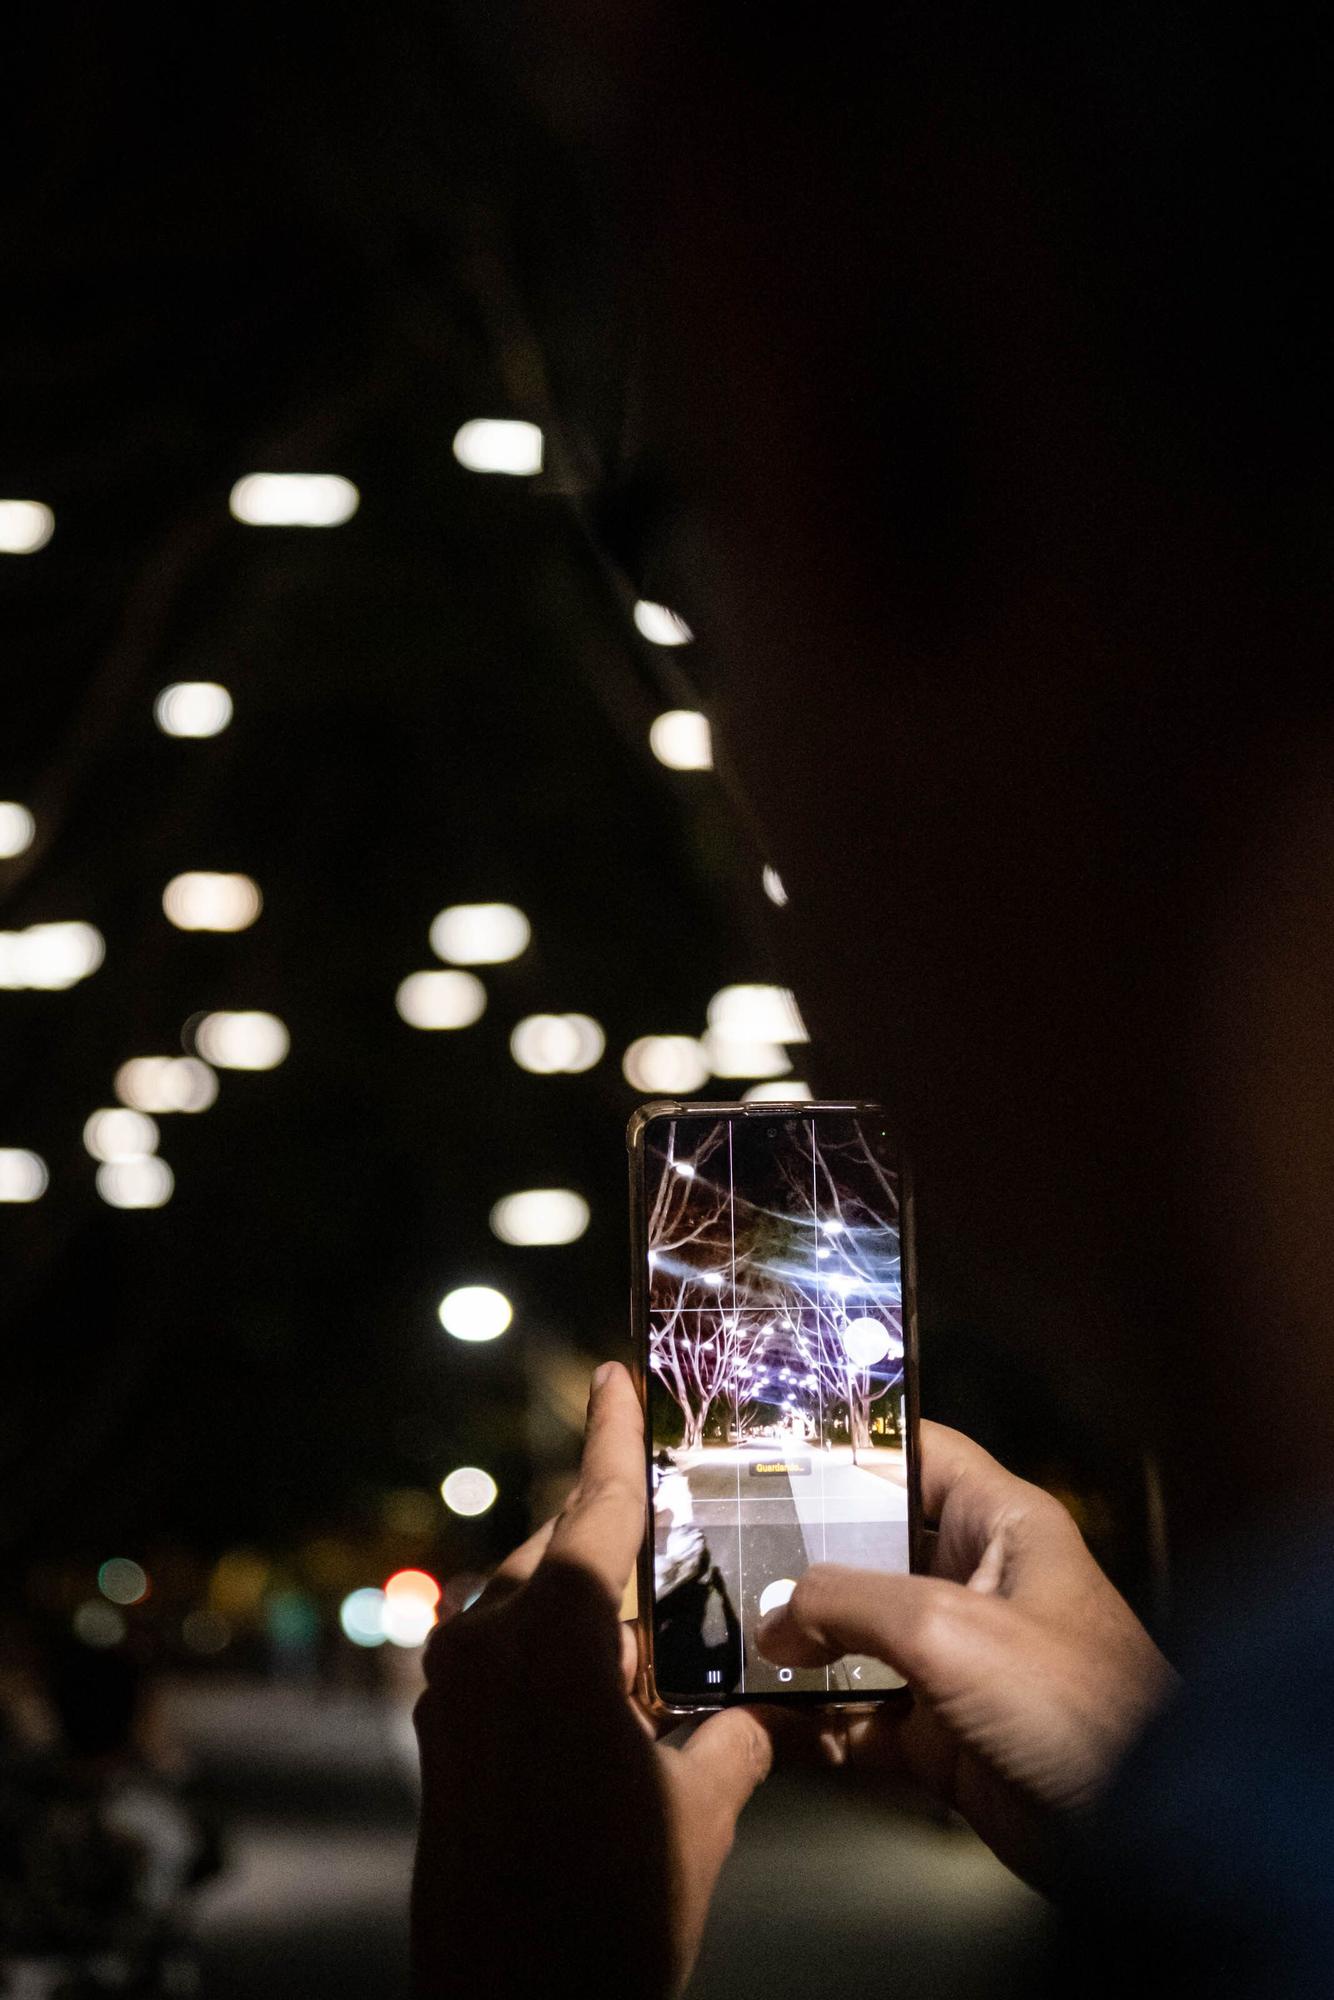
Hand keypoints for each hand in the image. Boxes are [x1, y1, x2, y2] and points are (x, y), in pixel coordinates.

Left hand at [411, 1362, 774, 1998]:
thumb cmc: (611, 1908)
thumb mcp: (699, 1809)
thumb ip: (729, 1731)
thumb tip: (750, 1708)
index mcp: (554, 1636)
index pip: (594, 1506)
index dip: (610, 1435)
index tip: (611, 1372)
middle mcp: (487, 1643)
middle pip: (562, 1558)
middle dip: (618, 1563)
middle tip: (681, 1589)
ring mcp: (449, 1689)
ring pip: (529, 1610)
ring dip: (587, 1624)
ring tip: (651, 1678)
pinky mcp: (435, 1735)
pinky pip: (500, 1661)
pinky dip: (552, 1663)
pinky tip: (604, 1714)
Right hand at [755, 1419, 1176, 1887]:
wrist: (1142, 1837)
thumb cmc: (1063, 1700)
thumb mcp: (946, 1626)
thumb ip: (847, 1604)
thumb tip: (774, 1621)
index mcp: (1002, 1525)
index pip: (919, 1455)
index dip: (852, 1446)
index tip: (771, 1447)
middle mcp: (976, 1581)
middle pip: (872, 1549)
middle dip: (801, 1556)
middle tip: (722, 1554)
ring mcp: (958, 1661)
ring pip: (858, 1638)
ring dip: (798, 1647)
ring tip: (722, 1642)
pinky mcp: (943, 1736)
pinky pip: (862, 1716)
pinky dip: (814, 1722)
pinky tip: (755, 1721)